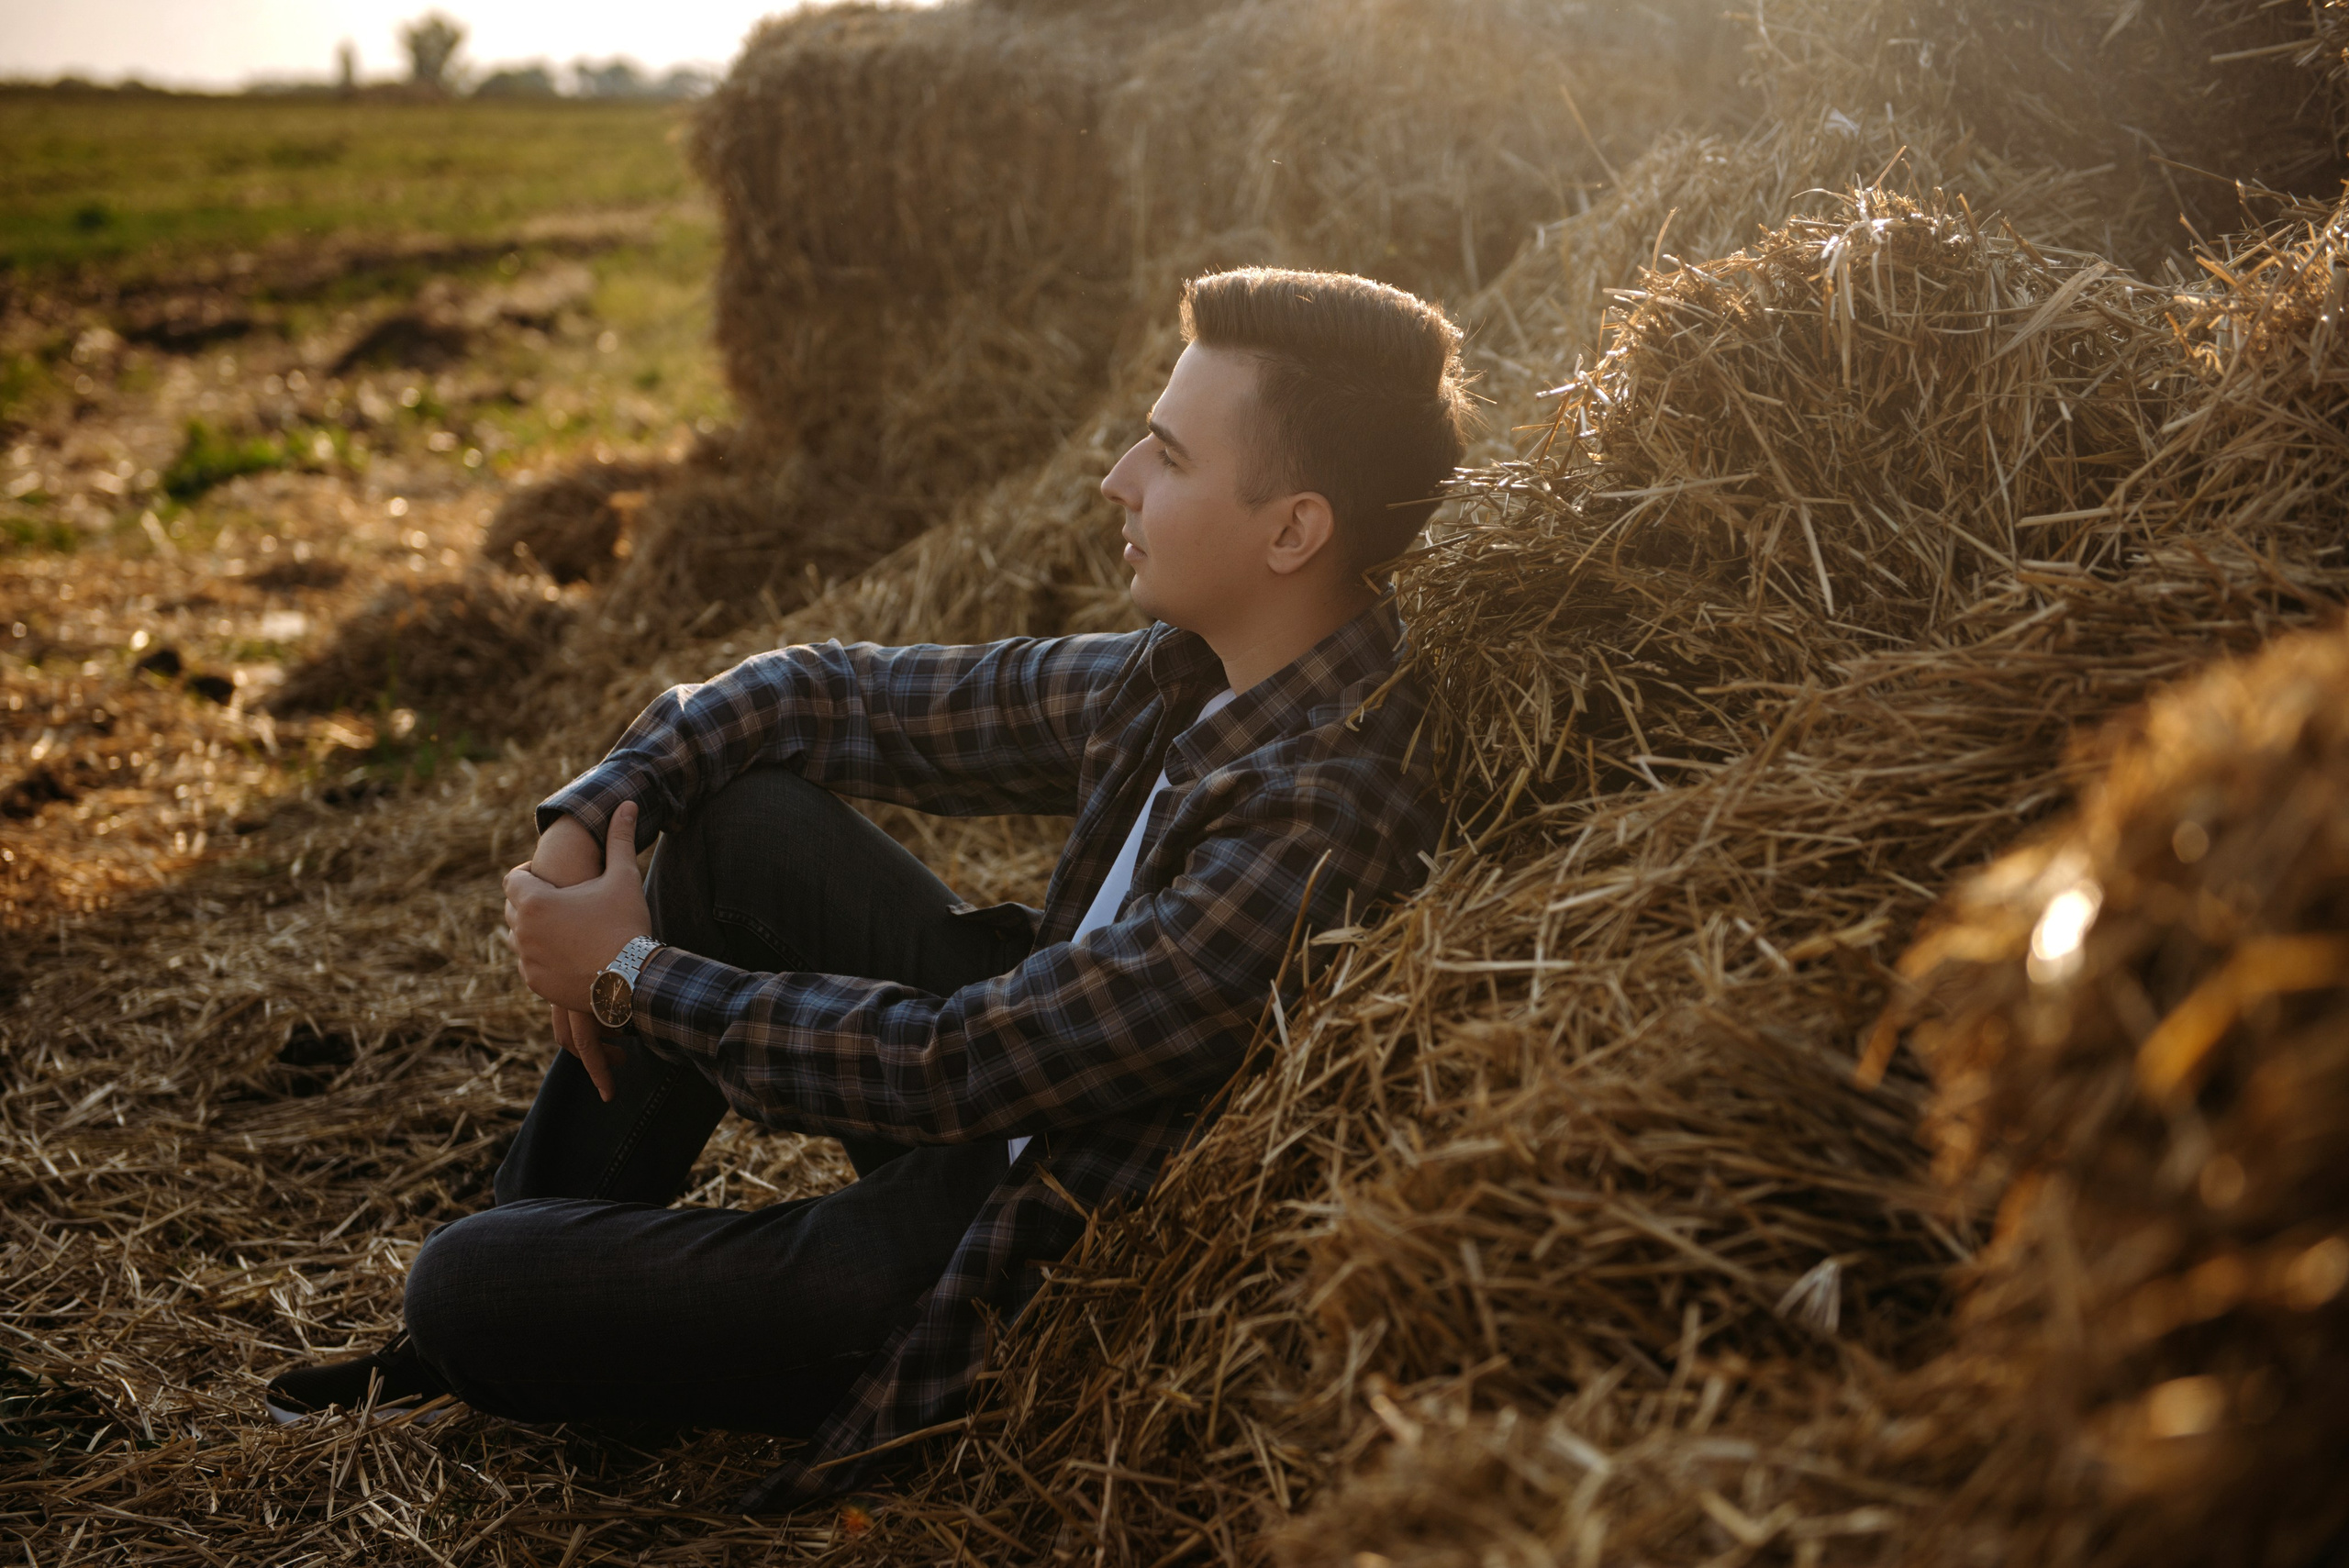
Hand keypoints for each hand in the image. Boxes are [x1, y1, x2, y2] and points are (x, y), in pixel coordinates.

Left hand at [507, 801, 651, 1101]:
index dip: (529, 874)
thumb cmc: (626, 924)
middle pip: (514, 907)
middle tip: (560, 900)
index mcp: (534, 901)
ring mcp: (526, 960)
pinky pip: (529, 964)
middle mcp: (522, 931)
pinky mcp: (536, 983)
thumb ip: (619, 839)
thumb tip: (628, 805)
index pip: (513, 879)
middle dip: (532, 901)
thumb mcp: (623, 878)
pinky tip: (568, 952)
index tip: (548, 876)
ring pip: (519, 937)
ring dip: (534, 929)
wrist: (633, 979)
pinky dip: (542, 956)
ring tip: (563, 926)